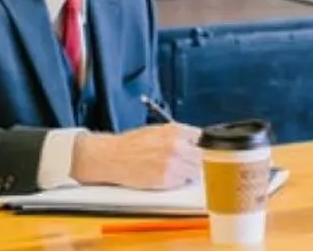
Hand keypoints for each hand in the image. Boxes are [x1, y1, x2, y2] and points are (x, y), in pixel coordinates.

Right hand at [72, 123, 201, 189]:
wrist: (111, 158)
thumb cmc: (130, 144)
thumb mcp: (156, 130)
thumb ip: (175, 135)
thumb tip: (191, 141)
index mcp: (175, 131)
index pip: (198, 136)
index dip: (192, 142)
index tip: (189, 146)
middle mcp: (177, 146)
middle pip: (200, 155)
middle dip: (192, 158)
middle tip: (182, 160)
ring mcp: (173, 164)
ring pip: (195, 171)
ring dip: (188, 170)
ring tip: (174, 169)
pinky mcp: (168, 180)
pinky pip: (183, 181)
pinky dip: (178, 180)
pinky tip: (166, 175)